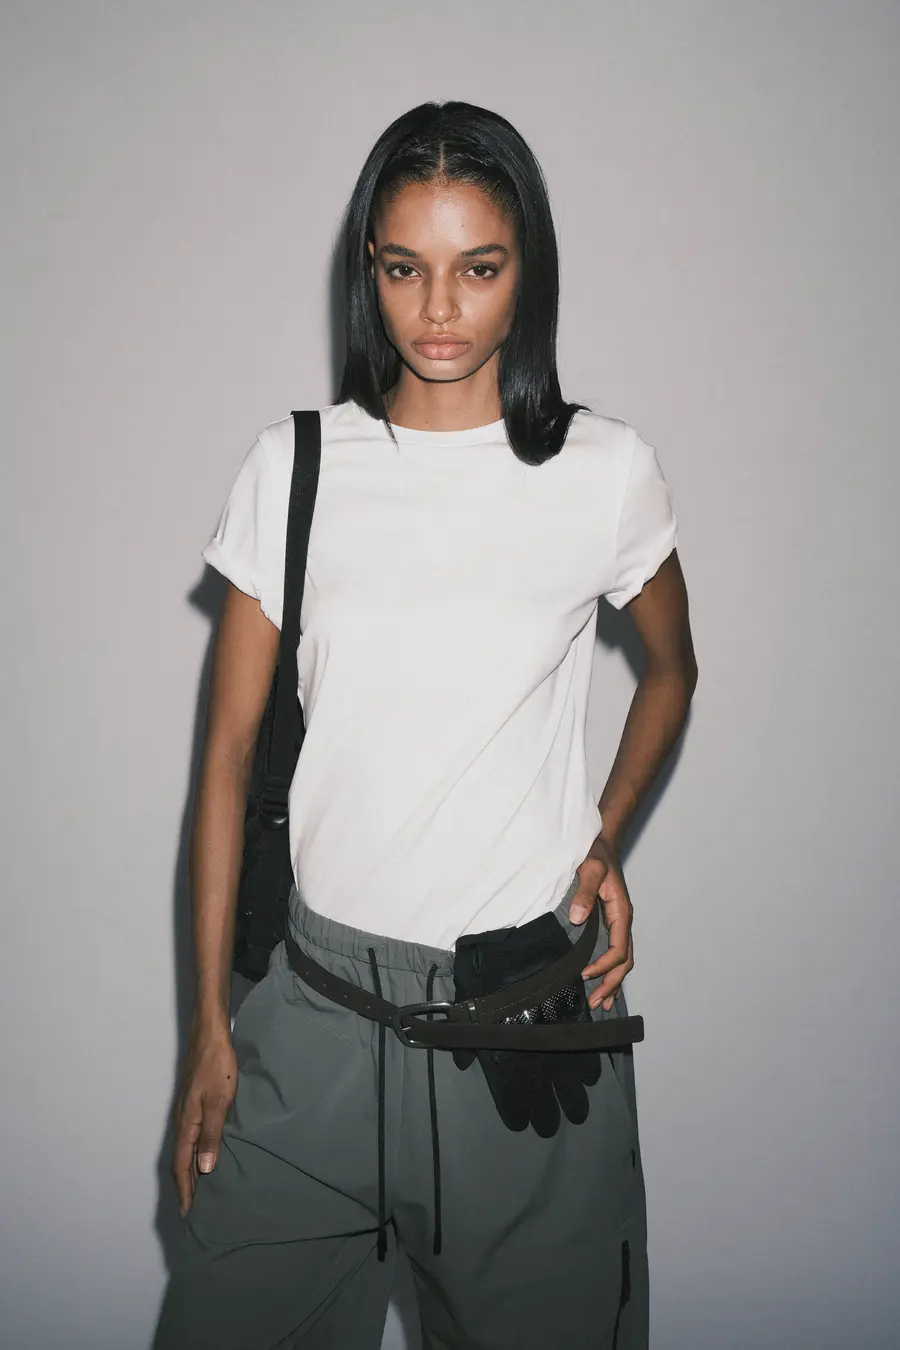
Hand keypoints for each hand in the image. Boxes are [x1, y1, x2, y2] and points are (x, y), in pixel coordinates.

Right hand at [170, 1018, 237, 1216]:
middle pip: (179, 1161)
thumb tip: (204, 1170)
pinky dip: (192, 1153)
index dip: (185, 1190)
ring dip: (188, 1171)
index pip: (181, 1166)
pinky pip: (189, 1137)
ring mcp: (185, 1111)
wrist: (209, 1035)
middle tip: (191, 1209)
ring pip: (183, 1149)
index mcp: (186, 1124)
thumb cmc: (216, 1066)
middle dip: (184, 1186)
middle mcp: (181, 1121)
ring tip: (197, 1189)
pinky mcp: (192, 1103)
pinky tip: (202, 1155)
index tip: (188, 1214)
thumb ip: (212, 1135)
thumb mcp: (219, 1102)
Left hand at [568, 835, 633, 1011]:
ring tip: (601, 1002)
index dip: (604, 965)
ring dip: (613, 982)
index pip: (619, 949)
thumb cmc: (596, 853)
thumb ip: (585, 893)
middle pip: (625, 961)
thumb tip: (577, 919)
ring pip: (623, 960)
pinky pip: (616, 951)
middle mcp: (623, 920)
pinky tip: (602, 982)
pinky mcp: (610, 922)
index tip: (585, 974)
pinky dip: (611, 970)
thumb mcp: (590, 869)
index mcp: (621, 911)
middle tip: (596, 1003)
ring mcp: (618, 922)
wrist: (601, 843)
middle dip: (612, 983)